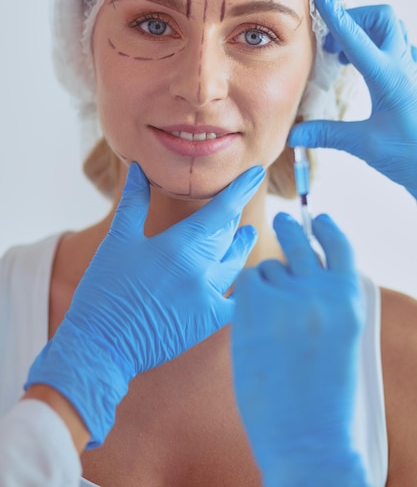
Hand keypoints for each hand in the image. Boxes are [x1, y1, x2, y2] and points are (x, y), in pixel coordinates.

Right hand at [25, 162, 264, 446]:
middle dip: (233, 217)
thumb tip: (138, 168)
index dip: (242, 189)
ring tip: (245, 234)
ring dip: (240, 246)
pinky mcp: (209, 322)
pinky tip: (250, 279)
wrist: (101, 345)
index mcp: (180, 245)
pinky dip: (247, 286)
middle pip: (229, 234)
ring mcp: (208, 297)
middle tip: (236, 203)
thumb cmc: (105, 289)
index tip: (256, 173)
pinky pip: (240, 300)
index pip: (223, 209)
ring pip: (236, 263)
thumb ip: (134, 201)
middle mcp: (201, 269)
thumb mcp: (118, 240)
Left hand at [232, 213, 369, 486]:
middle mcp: (323, 288)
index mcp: (351, 297)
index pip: (340, 245)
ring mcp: (290, 294)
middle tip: (282, 220)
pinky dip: (246, 297)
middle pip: (300, 241)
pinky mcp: (258, 304)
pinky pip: (247, 283)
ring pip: (268, 267)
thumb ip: (326, 303)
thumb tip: (297, 277)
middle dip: (289, 228)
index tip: (319, 218)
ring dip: (264, 283)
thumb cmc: (324, 396)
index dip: (327, 228)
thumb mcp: (341, 339)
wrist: (308, 435)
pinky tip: (251, 322)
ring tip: (267, 320)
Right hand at [289, 0, 416, 199]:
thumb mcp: (365, 145)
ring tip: (345, 58)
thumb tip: (293, 136)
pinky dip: (379, 48)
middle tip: (333, 44)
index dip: (334, 11)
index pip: (355, 36)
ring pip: (393, 30)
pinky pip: (401, 48)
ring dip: (367, 32)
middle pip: (382, 18)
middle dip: (354, 19)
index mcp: (389, 76)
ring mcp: (414, 71)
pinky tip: (369, 71)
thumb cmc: (410, 156)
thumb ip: (327, 134)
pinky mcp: (416, 81)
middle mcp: (404, 66)